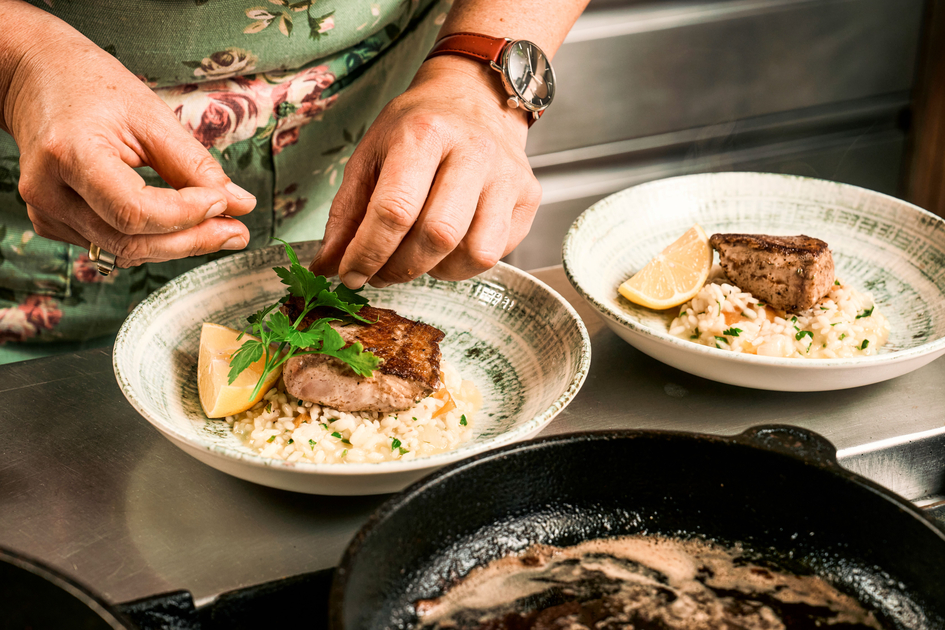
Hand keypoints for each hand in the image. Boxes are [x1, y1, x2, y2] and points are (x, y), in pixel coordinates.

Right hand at [2, 6, 255, 266]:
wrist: (38, 78)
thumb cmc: (90, 87)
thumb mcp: (151, 115)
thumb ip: (195, 165)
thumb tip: (240, 204)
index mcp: (69, 153)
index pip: (134, 210)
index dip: (186, 215)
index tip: (225, 203)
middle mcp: (49, 191)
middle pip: (131, 240)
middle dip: (192, 240)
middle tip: (237, 232)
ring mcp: (47, 212)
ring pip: (124, 251)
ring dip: (178, 245)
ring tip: (221, 229)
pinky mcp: (53, 223)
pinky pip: (112, 245)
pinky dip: (152, 241)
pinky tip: (178, 226)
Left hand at [310, 54, 541, 287]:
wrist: (476, 98)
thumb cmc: (418, 128)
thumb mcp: (371, 154)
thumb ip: (347, 212)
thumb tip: (327, 266)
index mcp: (425, 134)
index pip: (394, 210)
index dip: (367, 253)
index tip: (350, 274)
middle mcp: (474, 151)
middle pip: (438, 236)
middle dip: (400, 268)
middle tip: (379, 274)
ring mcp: (508, 175)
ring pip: (475, 253)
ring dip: (437, 270)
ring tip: (418, 256)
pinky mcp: (528, 196)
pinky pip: (497, 253)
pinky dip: (464, 263)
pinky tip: (449, 245)